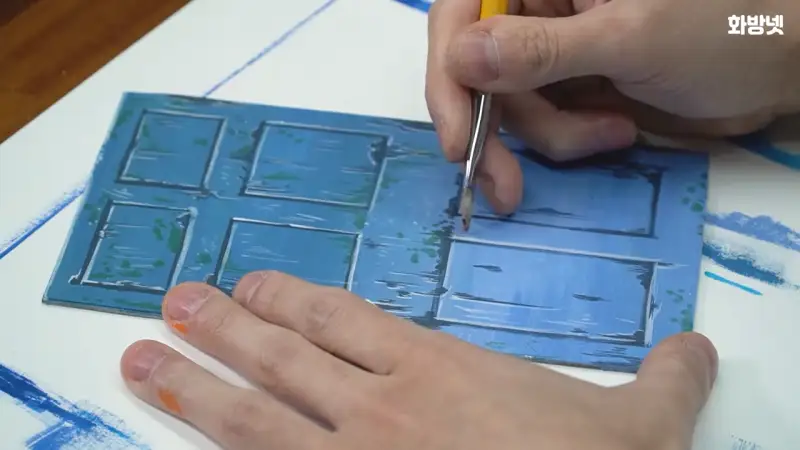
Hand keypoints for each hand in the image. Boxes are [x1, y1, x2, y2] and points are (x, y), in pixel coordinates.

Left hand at [121, 271, 717, 449]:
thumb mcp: (637, 431)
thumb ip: (660, 380)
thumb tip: (698, 348)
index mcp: (437, 374)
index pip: (342, 320)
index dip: (288, 299)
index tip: (249, 284)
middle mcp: (379, 415)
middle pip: (281, 359)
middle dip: (220, 329)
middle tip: (170, 304)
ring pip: (250, 420)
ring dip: (190, 387)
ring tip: (139, 361)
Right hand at [426, 0, 798, 212]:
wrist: (775, 67)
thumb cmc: (721, 31)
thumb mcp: (630, 38)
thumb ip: (542, 50)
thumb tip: (460, 58)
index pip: (461, 11)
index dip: (448, 74)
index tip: (457, 138)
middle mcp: (535, 4)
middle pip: (474, 69)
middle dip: (493, 129)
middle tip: (503, 185)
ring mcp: (549, 48)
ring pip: (507, 105)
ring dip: (549, 135)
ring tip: (609, 133)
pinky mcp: (566, 84)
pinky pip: (537, 122)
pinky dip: (566, 140)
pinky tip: (613, 131)